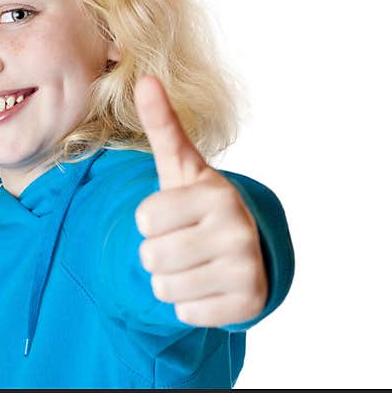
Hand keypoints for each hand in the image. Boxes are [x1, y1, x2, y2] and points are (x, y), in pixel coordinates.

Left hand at [133, 75, 266, 326]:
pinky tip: (207, 285)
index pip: (144, 219)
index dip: (149, 221)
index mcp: (217, 193)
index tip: (172, 215)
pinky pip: (185, 313)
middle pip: (151, 256)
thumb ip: (162, 126)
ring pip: (164, 288)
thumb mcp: (180, 168)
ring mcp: (247, 268)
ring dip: (170, 280)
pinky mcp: (248, 304)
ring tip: (192, 262)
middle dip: (156, 253)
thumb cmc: (198, 204)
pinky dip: (189, 304)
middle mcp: (239, 229)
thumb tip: (145, 78)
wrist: (244, 248)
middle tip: (182, 242)